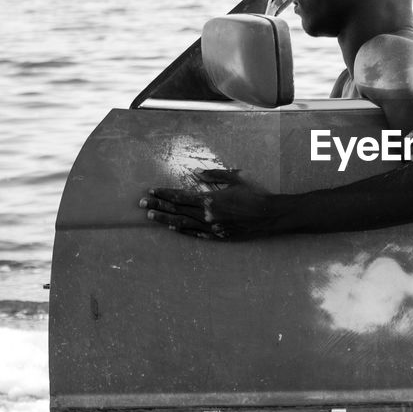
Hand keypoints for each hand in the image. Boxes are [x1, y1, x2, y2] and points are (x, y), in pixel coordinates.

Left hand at [139, 168, 276, 239]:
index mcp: (211, 199)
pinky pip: (195, 234)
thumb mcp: (236, 178)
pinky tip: (172, 228)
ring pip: (182, 224)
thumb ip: (215, 175)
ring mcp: (212, 227)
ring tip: (151, 216)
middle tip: (142, 204)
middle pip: (177, 210)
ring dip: (164, 219)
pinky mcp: (218, 236)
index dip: (164, 194)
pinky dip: (182, 231)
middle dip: (158, 206)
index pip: (180, 197)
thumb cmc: (255, 194)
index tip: (151, 191)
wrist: (269, 215)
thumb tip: (196, 175)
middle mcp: (207, 215)